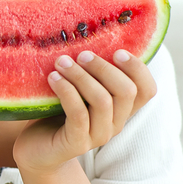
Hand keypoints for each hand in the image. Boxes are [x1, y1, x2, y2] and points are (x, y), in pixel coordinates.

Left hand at [13, 49, 156, 173]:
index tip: (117, 51)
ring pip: (102, 101)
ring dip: (81, 77)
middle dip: (104, 68)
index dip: (138, 69)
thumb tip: (86, 33)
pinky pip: (78, 114)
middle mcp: (115, 123)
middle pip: (126, 91)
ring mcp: (98, 136)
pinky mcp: (77, 143)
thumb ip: (88, 72)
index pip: (147, 90)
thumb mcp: (76, 89)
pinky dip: (67, 91)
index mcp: (121, 109)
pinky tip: (53, 78)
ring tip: (61, 62)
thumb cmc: (54, 114)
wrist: (35, 150)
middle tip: (82, 54)